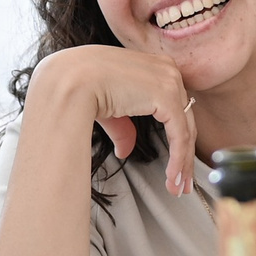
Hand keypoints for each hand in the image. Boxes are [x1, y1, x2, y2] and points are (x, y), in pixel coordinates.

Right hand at [27, 46, 198, 196]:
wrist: (70, 81)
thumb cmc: (81, 88)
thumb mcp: (110, 110)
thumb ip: (123, 128)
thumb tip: (125, 151)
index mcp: (154, 66)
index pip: (174, 108)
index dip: (177, 139)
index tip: (176, 165)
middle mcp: (167, 70)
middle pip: (185, 120)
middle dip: (184, 155)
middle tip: (183, 184)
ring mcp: (170, 81)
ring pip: (186, 130)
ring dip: (182, 163)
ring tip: (178, 188)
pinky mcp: (168, 96)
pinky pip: (180, 135)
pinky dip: (178, 159)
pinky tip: (172, 178)